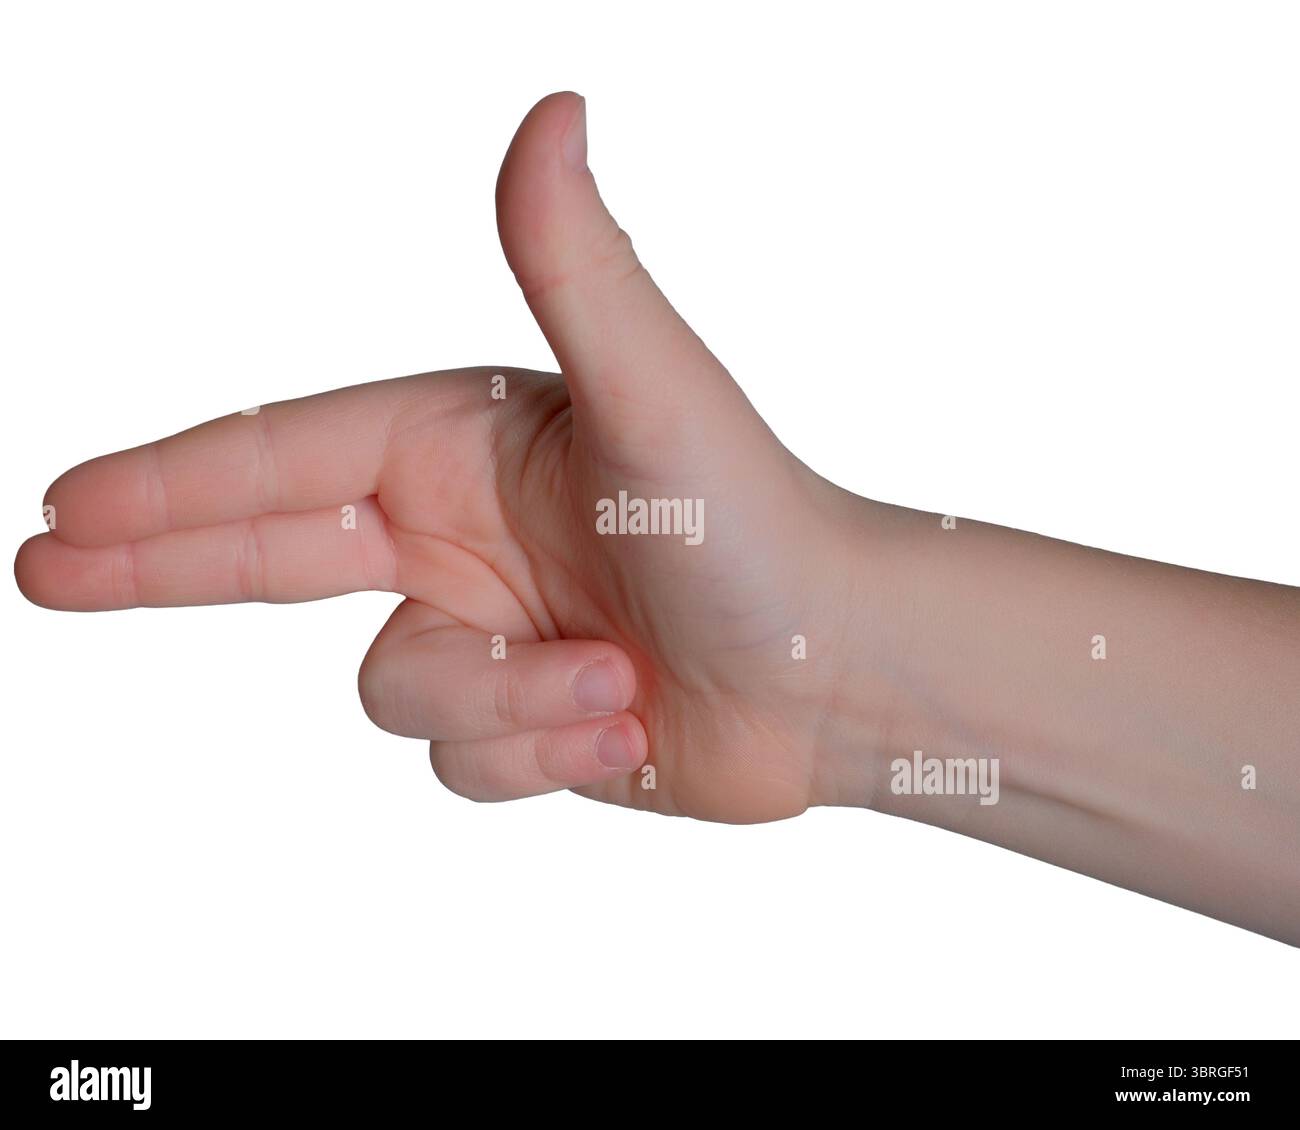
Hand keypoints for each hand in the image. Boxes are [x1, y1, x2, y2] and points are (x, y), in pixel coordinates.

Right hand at [15, 93, 885, 823]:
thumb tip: (549, 112)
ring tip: (611, 679)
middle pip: (273, 555)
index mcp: (468, 445)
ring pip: (398, 695)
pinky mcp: (526, 718)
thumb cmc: (761, 527)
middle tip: (47, 569)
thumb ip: (574, 263)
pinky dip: (540, 755)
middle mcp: (464, 531)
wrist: (840, 672)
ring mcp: (492, 628)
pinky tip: (625, 726)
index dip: (171, 484)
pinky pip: (463, 764)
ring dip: (508, 702)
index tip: (65, 509)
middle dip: (162, 565)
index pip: (286, 460)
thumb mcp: (653, 393)